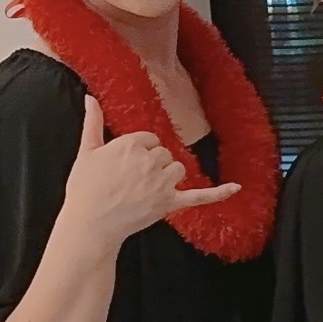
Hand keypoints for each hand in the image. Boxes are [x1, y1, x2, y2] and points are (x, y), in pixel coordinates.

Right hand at [60, 94, 241, 246]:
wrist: (90, 223)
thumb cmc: (85, 188)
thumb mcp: (87, 151)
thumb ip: (92, 122)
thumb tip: (90, 98)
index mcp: (131, 144)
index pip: (149, 140)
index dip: (139, 152)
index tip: (125, 165)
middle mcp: (150, 160)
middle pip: (165, 154)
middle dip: (153, 164)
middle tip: (131, 181)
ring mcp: (162, 183)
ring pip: (178, 169)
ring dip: (168, 176)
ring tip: (146, 189)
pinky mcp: (170, 203)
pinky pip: (200, 196)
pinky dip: (219, 193)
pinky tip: (237, 188)